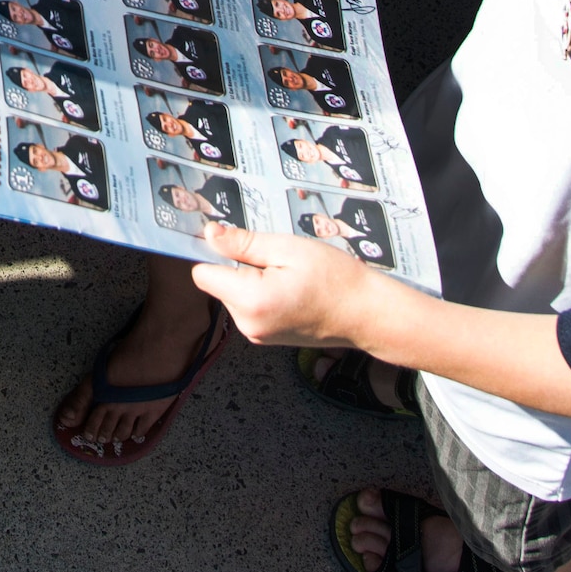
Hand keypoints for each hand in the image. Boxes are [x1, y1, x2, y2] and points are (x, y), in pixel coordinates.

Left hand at [189, 223, 379, 347]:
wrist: (367, 313)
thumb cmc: (337, 280)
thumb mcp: (288, 248)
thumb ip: (243, 242)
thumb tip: (211, 234)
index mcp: (251, 301)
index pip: (203, 273)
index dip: (215, 252)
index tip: (233, 241)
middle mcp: (248, 324)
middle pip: (219, 284)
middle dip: (238, 266)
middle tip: (276, 259)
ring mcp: (257, 334)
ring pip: (234, 294)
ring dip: (251, 280)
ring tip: (287, 275)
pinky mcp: (266, 337)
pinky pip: (249, 307)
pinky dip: (262, 294)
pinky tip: (289, 288)